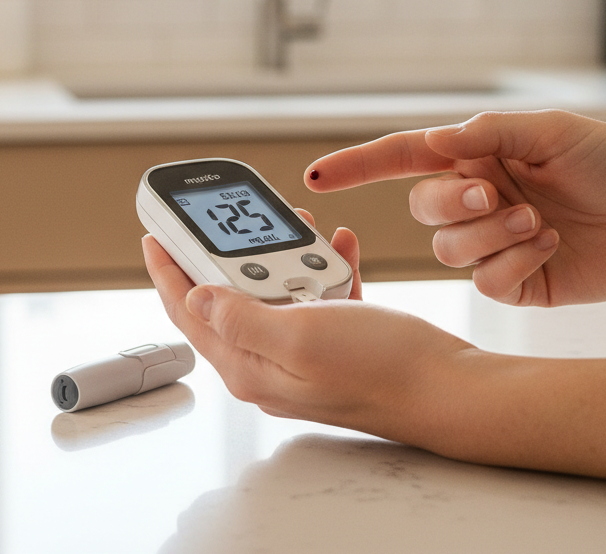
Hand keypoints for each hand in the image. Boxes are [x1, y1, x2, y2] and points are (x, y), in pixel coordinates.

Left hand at [142, 213, 473, 444]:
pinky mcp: (336, 342)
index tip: (156, 234)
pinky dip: (324, 266)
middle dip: (230, 251)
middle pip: (229, 296)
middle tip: (231, 216)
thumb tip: (197, 297)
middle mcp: (271, 362)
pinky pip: (317, 294)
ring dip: (284, 254)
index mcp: (250, 366)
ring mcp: (304, 352)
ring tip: (297, 222)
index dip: (168, 272)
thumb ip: (243, 318)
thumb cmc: (382, 368)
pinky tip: (339, 245)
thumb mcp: (302, 336)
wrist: (450, 388)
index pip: (190, 313)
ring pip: (276, 289)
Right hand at [305, 110, 605, 305]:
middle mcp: (476, 198)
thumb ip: (489, 134)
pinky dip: (513, 263)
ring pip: (449, 250)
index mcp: (475, 157)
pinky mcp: (517, 280)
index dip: (355, 166)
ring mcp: (493, 242)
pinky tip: (549, 246)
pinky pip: (486, 282)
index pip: (400, 158)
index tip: (314, 176)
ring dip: (491, 235)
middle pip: (422, 208)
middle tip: (496, 195)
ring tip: (538, 220)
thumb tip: (435, 140)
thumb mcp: (550, 130)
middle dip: (453, 203)